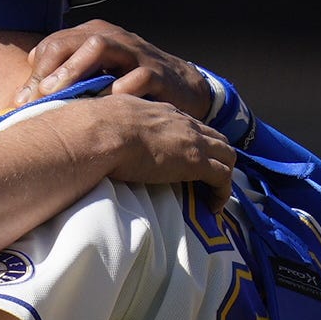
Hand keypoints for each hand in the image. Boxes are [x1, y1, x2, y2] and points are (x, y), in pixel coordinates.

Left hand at [23, 20, 226, 122]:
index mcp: (92, 36)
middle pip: (74, 40)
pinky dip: (118, 89)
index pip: (55, 43)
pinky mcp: (157, 74)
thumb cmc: (128, 84)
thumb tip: (20, 99)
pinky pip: (136, 76)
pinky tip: (102, 107)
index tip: (22, 101)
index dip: (36, 71)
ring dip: (77, 68)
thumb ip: (60, 84)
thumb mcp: (94, 79)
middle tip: (37, 96)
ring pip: (101, 46)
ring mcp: (134, 53)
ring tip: (60, 93)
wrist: (182, 87)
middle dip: (52, 67)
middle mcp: (112, 38)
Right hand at [76, 94, 236, 197]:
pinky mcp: (196, 163)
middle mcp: (182, 123)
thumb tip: (93, 137)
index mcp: (161, 112)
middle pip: (215, 137)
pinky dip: (223, 192)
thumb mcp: (107, 119)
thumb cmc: (94, 129)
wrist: (100, 133)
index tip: (188, 160)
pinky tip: (214, 207)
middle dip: (218, 156)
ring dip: (224, 174)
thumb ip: (111, 126)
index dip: (194, 142)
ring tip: (215, 195)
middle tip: (210, 179)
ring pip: (227, 155)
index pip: (188, 125)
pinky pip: (223, 178)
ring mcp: (193, 142)